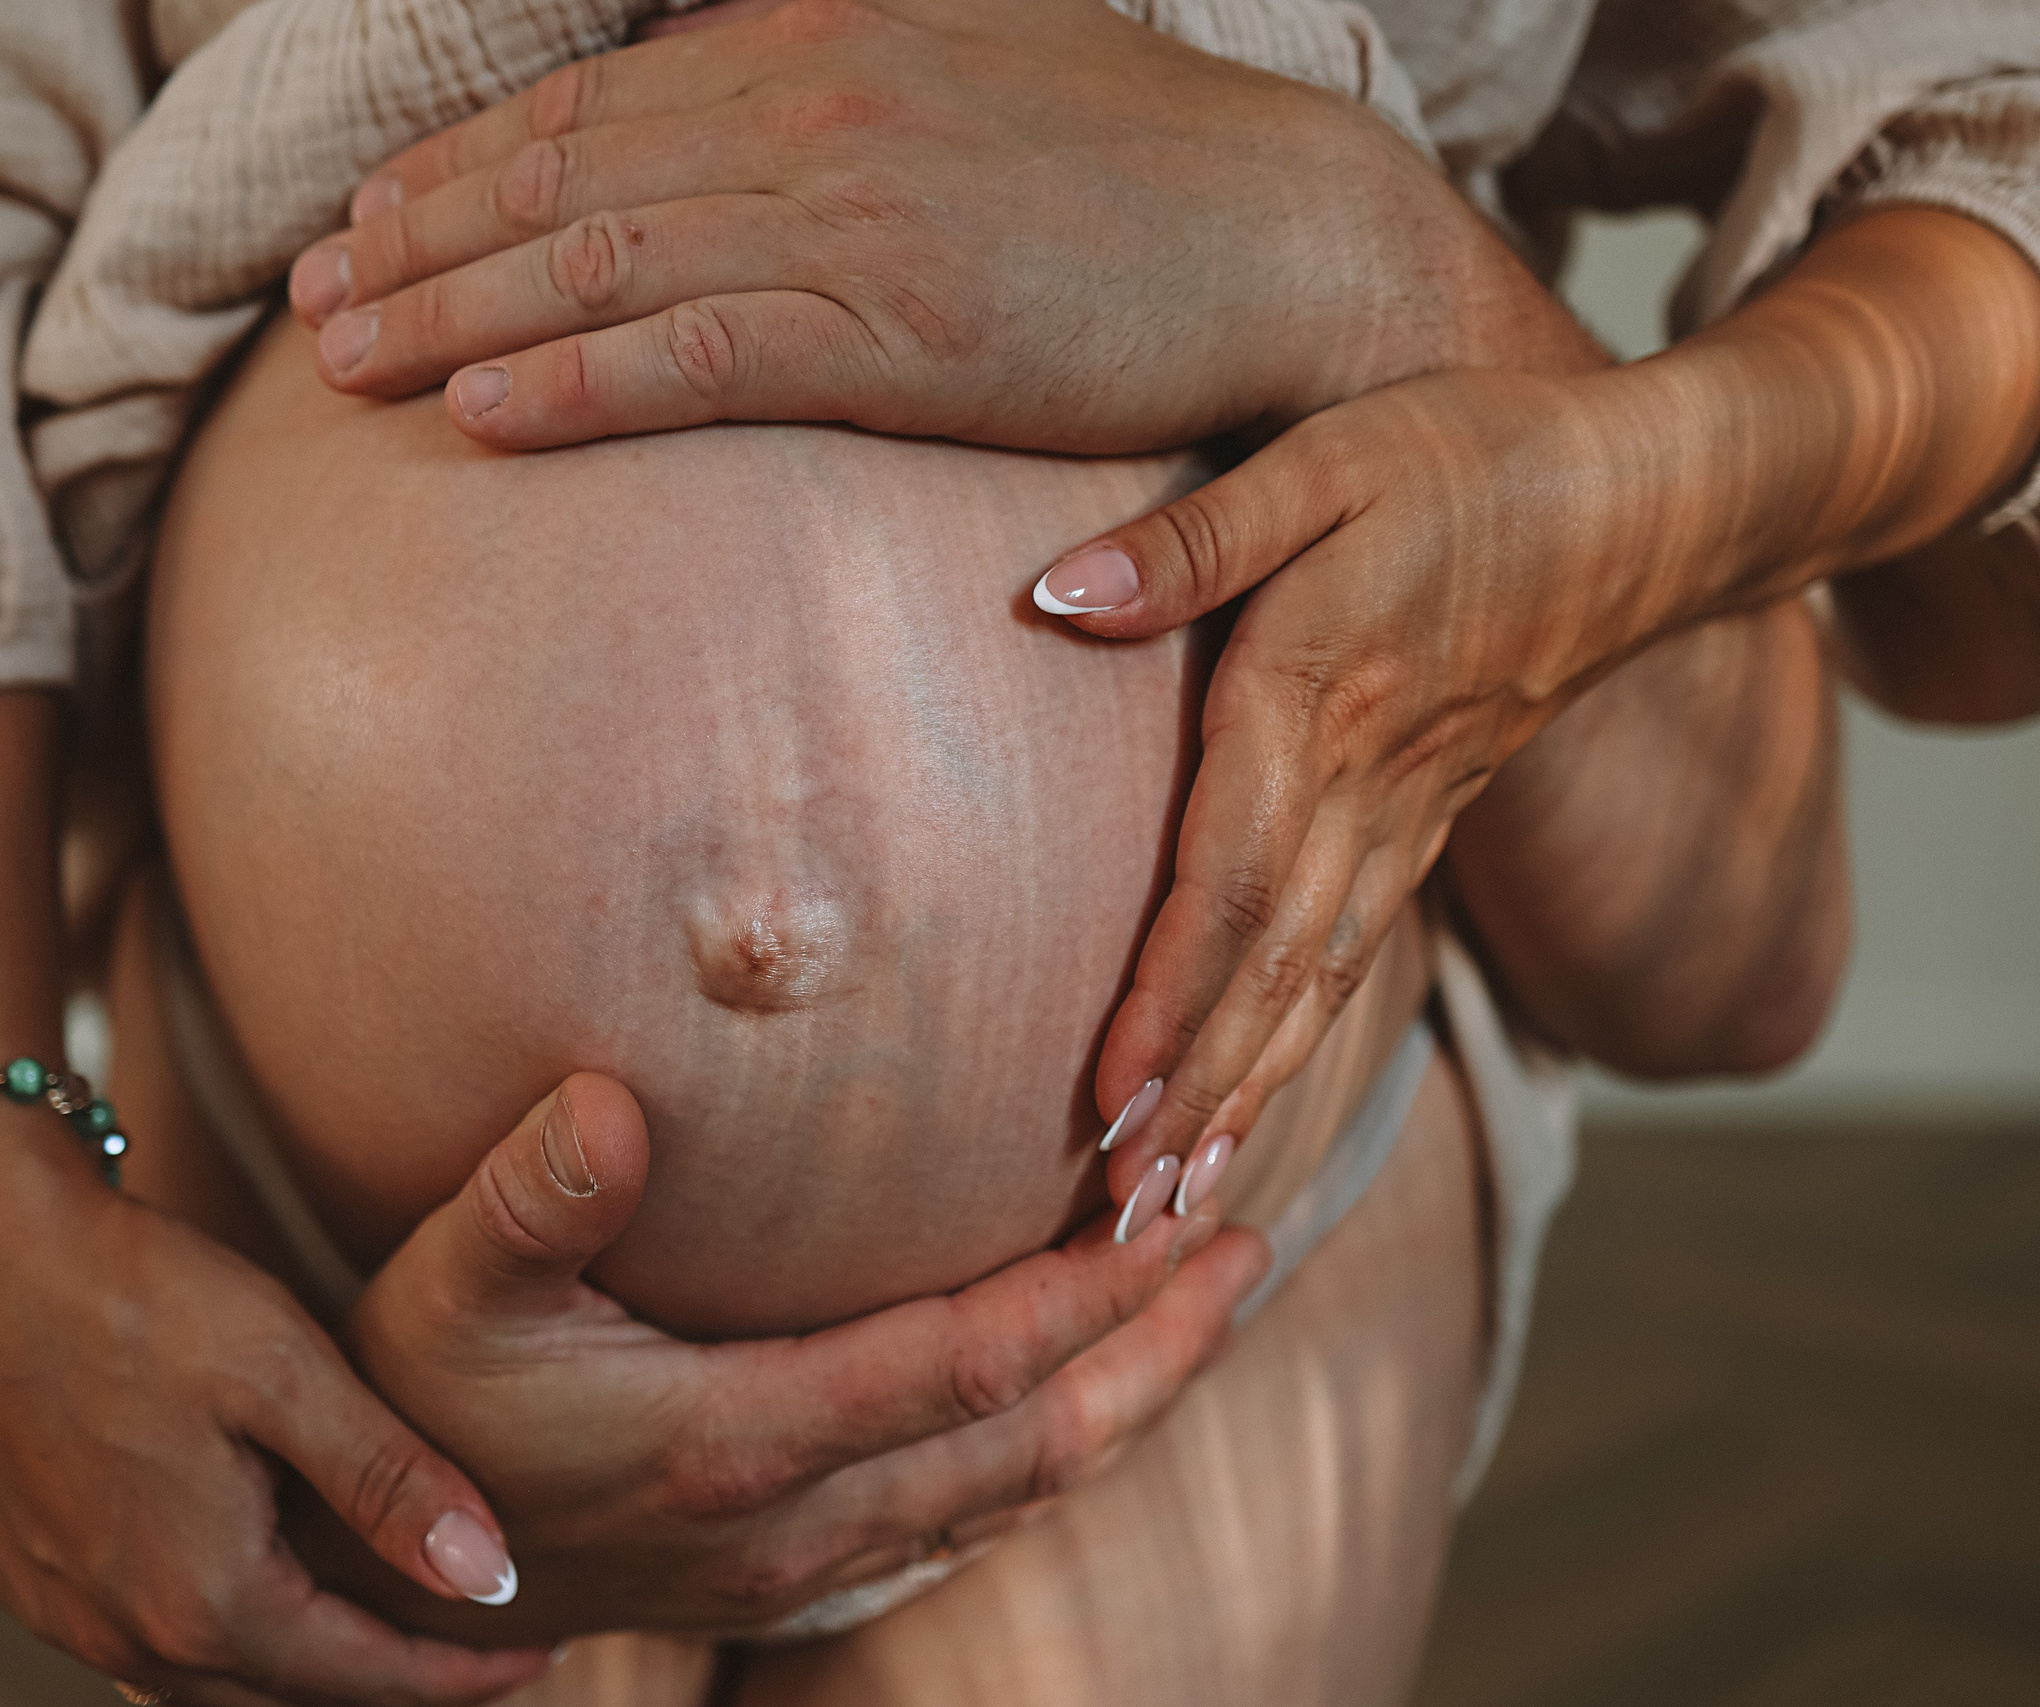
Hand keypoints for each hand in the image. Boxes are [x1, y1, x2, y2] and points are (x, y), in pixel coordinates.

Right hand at [0, 696, 543, 1703]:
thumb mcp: (286, 1371)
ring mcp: (60, 1613)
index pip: (366, 1678)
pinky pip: (142, 1648)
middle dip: (390, 1681)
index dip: (463, 1671)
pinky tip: (259, 1589)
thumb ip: (389, 1483)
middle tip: (477, 1642)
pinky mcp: (21, 1576)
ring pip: (213, 1686)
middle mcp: (124, 1635)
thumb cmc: (138, 1290)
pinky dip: (221, 1640)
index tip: (541, 1646)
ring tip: (383, 1622)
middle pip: (292, 1699)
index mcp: (203, 1600)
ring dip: (304, 1666)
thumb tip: (493, 1581)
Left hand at [286, 0, 1579, 450]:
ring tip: (346, 363)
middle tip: (312, 306)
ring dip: (453, 316)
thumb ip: (834, 53)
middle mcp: (813, 106)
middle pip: (563, 177)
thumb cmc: (1143, 169)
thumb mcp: (974, 59)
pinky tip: (480, 417)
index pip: (590, 105)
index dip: (457, 167)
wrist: (1294, 240)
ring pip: (600, 264)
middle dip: (416, 242)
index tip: (362, 222)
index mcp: (820, 36)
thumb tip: (717, 58)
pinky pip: (694, 356)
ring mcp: (852, 214)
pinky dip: (574, 384)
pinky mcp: (898, 328)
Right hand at [325, 1073, 1269, 1641]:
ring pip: (1013, 1496)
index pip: (964, 1368)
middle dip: (1155, 1350)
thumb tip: (612, 1103)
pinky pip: (964, 1526)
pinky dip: (1051, 1460)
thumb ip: (528, 1201)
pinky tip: (1087, 1412)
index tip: (1182, 1223)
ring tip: (1206, 1314)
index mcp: (736, 1441)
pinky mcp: (793, 1577)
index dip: (1088, 1299)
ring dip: (1125, 1405)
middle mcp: (796, 1519)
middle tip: (1246, 1253)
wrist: (382, 1570)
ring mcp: (803, 1564)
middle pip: (1031, 1444)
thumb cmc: (418, 1410)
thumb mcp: (441, 1294)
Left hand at [1038, 365, 1685, 1175]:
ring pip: (1322, 985)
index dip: (1170, 999)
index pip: (1233, 882)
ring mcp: (1410, 816)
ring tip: (1181, 1201)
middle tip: (1125, 1214)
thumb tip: (1055, 600)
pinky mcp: (1431, 823)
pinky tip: (1259, 1103)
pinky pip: (1358, 955)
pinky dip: (1304, 1043)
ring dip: (1248, 1097)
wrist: (1658, 500)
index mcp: (1321, 698)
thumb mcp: (1323, 458)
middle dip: (1198, 1098)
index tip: (1112, 1102)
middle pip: (1273, 970)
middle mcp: (1368, 785)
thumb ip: (1191, 542)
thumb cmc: (1474, 458)